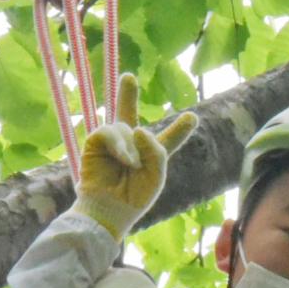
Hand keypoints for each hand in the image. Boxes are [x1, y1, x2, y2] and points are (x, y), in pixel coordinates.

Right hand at [72, 72, 196, 240]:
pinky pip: (109, 131)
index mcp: (150, 156)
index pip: (167, 140)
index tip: (192, 118)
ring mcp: (112, 143)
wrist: (110, 210)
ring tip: (131, 165)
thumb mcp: (156, 174)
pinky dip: (119, 144)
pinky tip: (123, 159)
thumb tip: (137, 128)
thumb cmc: (135, 197)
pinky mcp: (96, 144)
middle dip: (126, 95)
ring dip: (131, 146)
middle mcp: (130, 146)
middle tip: (128, 77)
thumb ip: (156, 149)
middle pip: (127, 113)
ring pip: (125, 126)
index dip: (180, 130)